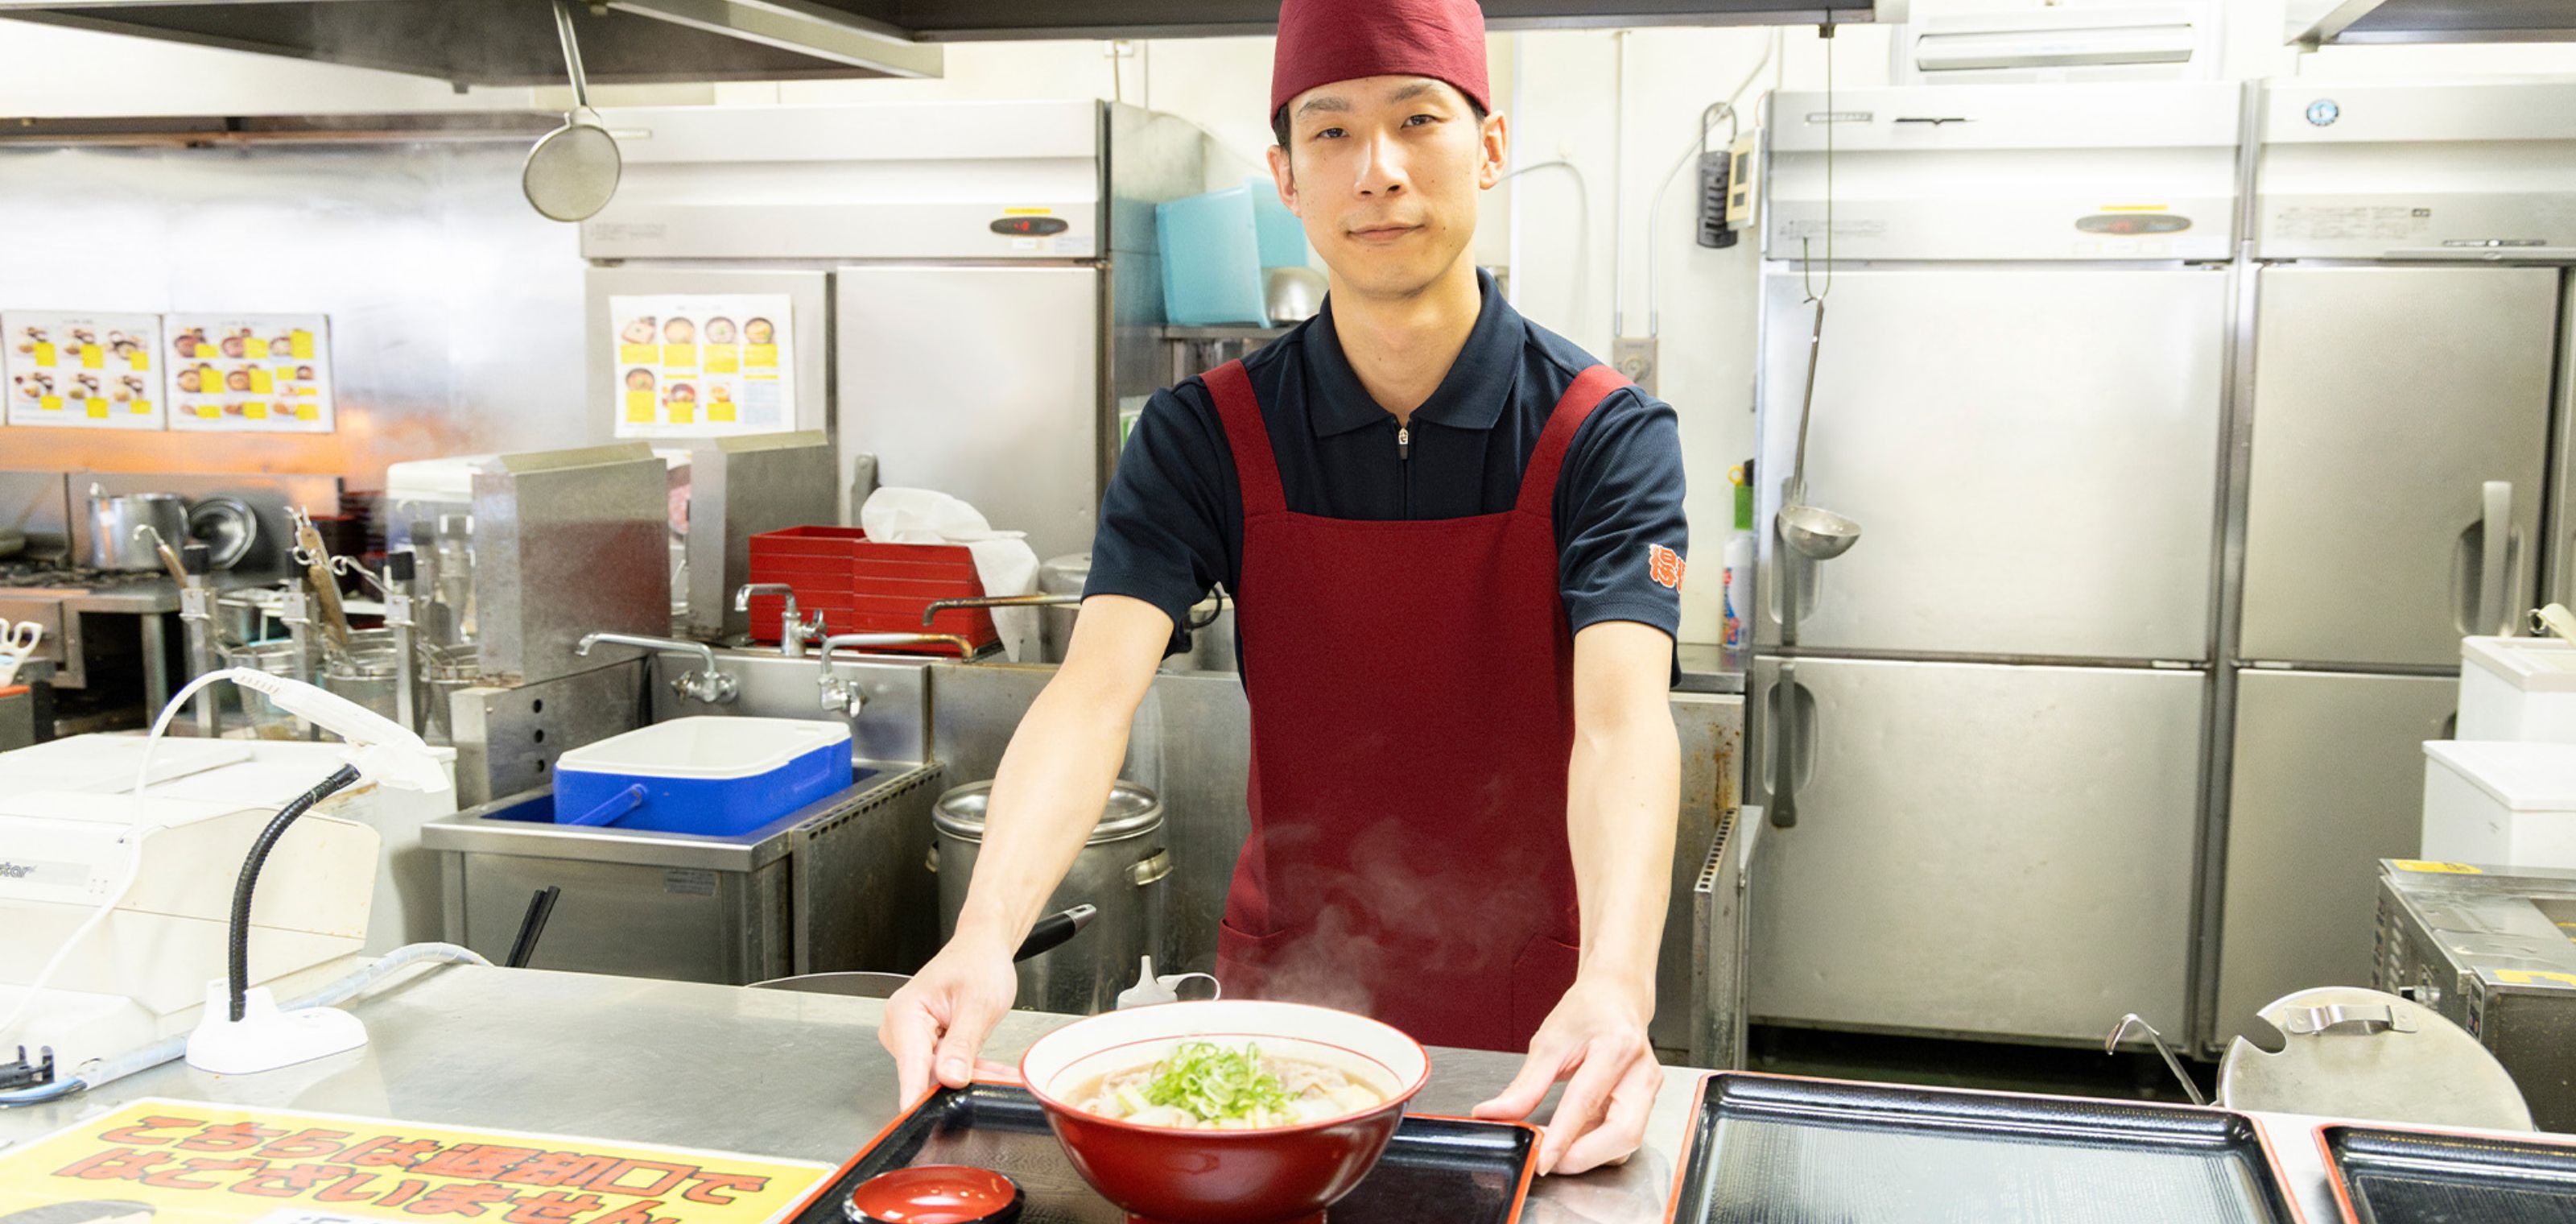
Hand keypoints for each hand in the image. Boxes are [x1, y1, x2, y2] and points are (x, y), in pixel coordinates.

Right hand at [877, 936, 1018, 1104]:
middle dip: (962, 1084)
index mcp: (905, 1013)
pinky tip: (994, 1071)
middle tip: (998, 1082)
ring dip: (973, 1077)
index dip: (915, 1094)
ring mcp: (912, 1038)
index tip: (916, 1119)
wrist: (982, 947)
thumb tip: (950, 1079)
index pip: (910, 1064)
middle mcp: (901, 1027)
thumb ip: (963, 1043)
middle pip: (925, 1074)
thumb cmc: (978, 963)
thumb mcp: (978, 1003)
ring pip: (940, 1075)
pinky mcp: (926, 1045)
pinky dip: (972, 1070)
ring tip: (1003, 1073)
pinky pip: (947, 1069)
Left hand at [1471, 975, 1663, 1175]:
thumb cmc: (1588, 1011)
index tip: (1542, 1160)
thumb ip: (1525, 1085)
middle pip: (1623, 1134)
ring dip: (1588, 1155)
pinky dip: (1594, 1147)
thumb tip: (1496, 1114)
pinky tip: (1571, 1140)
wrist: (1616, 998)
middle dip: (1583, 1157)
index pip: (1587, 1101)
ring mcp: (1648, 1091)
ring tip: (1554, 1148)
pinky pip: (1621, 1138)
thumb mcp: (1549, 1042)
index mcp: (1617, 1047)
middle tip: (1548, 1162)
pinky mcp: (1645, 1105)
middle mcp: (1641, 1073)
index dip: (1563, 1137)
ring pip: (1625, 1144)